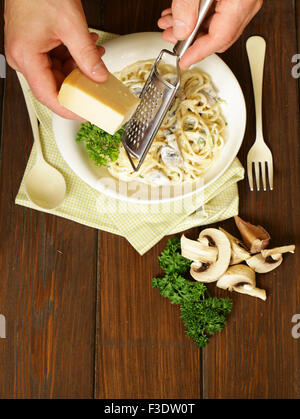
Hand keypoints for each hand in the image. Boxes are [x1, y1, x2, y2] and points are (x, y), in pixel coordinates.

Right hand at [4, 0, 108, 118]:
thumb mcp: (71, 24)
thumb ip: (87, 55)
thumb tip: (99, 77)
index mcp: (26, 58)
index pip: (49, 97)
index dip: (69, 109)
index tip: (86, 113)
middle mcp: (23, 59)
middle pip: (54, 86)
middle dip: (79, 86)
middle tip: (99, 88)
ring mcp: (28, 53)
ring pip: (58, 73)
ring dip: (79, 68)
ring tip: (96, 56)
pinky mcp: (34, 46)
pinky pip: (56, 60)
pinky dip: (73, 57)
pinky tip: (88, 47)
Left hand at [158, 0, 262, 68]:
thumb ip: (187, 7)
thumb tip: (180, 30)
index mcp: (240, 3)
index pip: (218, 40)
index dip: (197, 54)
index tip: (182, 62)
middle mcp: (247, 4)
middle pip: (219, 37)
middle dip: (191, 41)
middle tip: (171, 41)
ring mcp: (245, 0)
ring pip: (218, 25)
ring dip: (191, 28)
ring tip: (171, 25)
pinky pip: (220, 13)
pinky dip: (199, 16)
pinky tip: (182, 13)